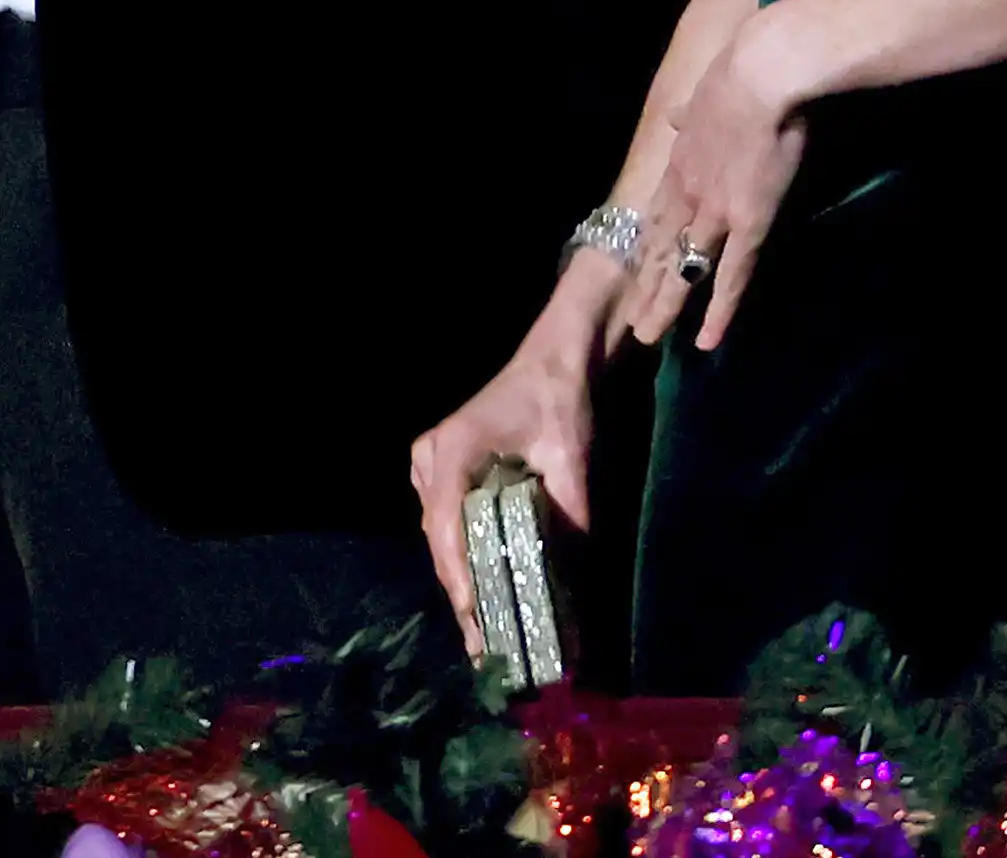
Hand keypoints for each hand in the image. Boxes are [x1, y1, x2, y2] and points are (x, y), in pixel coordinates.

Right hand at [410, 261, 611, 655]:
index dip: (459, 576)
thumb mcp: (570, 458)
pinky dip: (464, 557)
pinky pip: (446, 523)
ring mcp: (430, 463)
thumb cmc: (560, 400)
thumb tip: (576, 582)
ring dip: (463, 580)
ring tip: (484, 635)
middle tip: (484, 650)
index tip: (475, 620)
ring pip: (441, 536)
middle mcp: (430, 458)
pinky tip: (483, 594)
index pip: (445, 524)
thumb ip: (571, 516)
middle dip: (463, 594)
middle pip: (440, 539)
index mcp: (454, 449)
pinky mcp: (441, 469)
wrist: (556, 358)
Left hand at [625, 18, 806, 352]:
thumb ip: (689, 118)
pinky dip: (720, 311)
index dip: (648, 246)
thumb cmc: (740, 76)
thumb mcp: (701, 96)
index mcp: (680, 163)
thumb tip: (674, 117)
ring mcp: (715, 213)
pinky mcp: (748, 224)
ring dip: (665, 304)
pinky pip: (732, 277)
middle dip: (645, 286)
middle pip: (660, 249)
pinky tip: (707, 341)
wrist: (761, 73)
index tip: (639, 269)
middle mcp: (688, 194)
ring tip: (647, 336)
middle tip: (630, 320)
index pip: (658, 216)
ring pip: (684, 270)